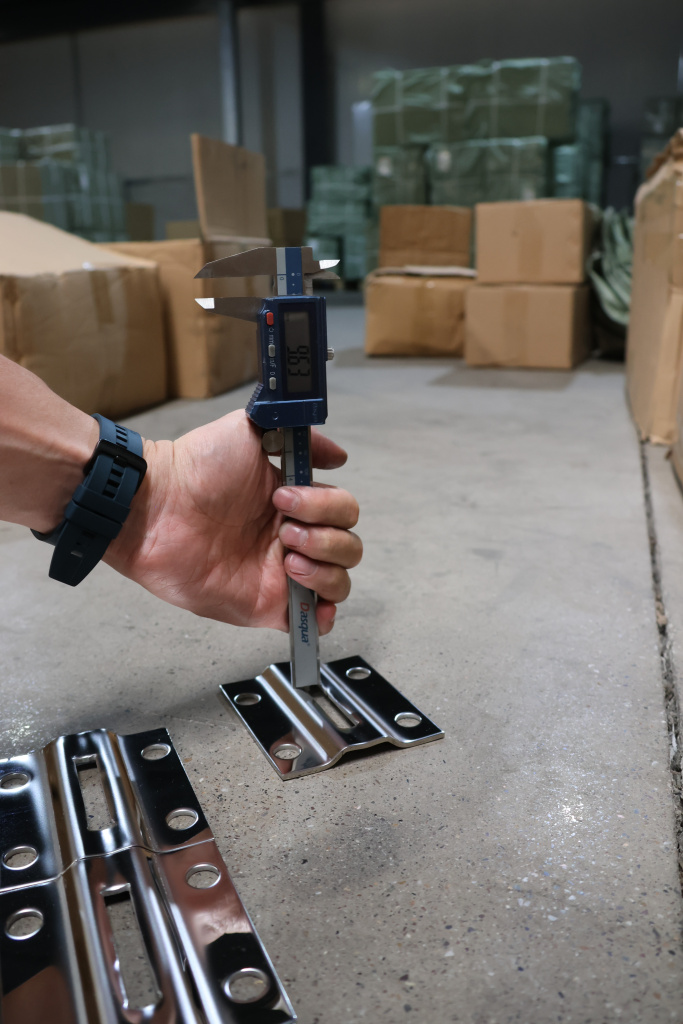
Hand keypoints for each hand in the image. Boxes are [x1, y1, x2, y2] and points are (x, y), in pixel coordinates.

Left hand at [104, 410, 361, 632]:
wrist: (154, 508)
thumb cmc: (195, 468)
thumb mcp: (249, 430)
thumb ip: (299, 434)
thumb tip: (339, 455)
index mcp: (294, 502)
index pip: (343, 509)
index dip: (325, 504)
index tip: (281, 496)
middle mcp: (291, 537)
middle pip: (348, 546)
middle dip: (325, 537)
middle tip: (281, 529)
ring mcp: (281, 574)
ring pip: (339, 580)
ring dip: (325, 569)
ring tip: (287, 559)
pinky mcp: (268, 605)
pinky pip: (315, 620)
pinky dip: (323, 612)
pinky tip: (306, 592)